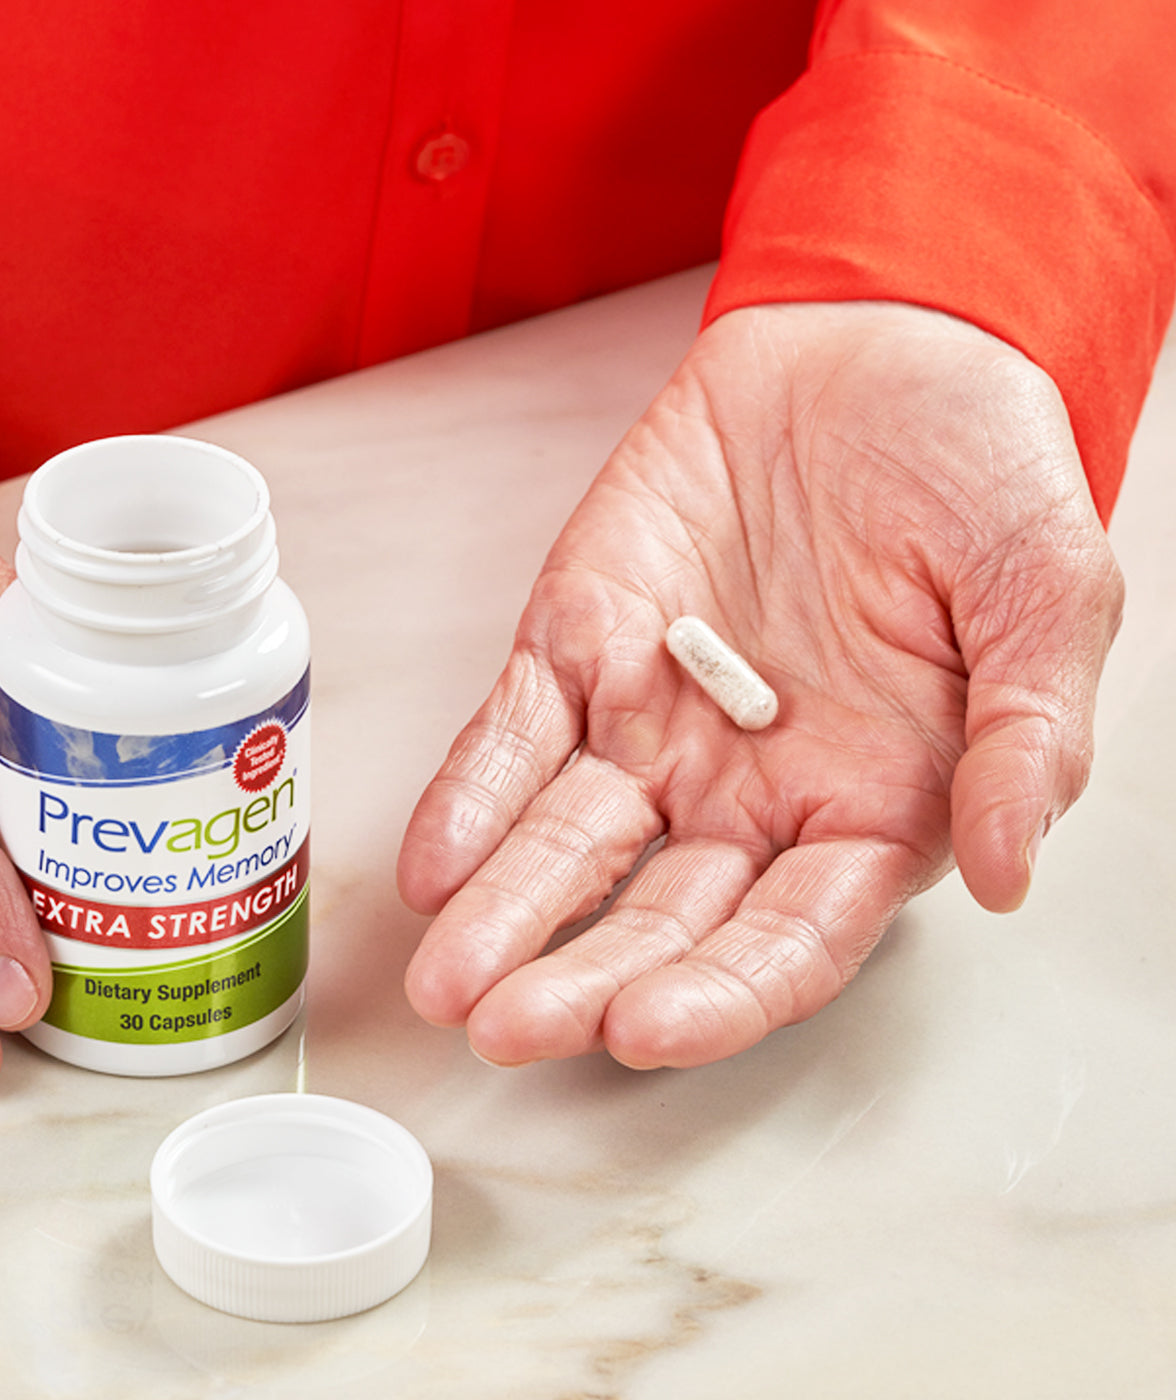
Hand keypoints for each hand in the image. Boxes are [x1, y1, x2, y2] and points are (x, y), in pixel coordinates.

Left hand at [398, 302, 1122, 1067]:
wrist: (877, 350)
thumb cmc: (976, 474)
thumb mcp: (1046, 598)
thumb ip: (1033, 739)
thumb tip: (1008, 869)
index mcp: (867, 804)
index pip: (789, 935)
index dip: (723, 991)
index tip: (651, 1028)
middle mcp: (750, 789)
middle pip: (660, 913)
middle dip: (584, 977)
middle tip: (513, 1028)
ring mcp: (655, 724)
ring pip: (571, 843)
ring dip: (507, 912)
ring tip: (448, 979)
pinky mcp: (581, 649)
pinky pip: (516, 736)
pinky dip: (473, 797)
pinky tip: (436, 861)